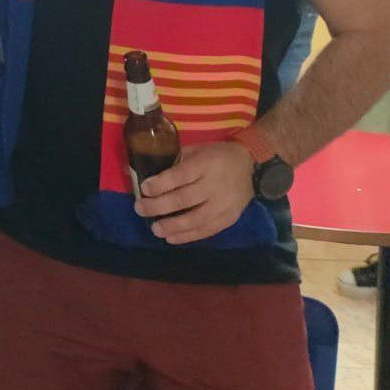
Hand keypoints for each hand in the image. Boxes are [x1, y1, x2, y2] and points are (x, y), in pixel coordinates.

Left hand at [133, 141, 255, 244]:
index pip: (181, 175)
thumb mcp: (197, 150)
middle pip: (184, 199)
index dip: (161, 184)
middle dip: (159, 206)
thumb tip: (144, 171)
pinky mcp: (229, 218)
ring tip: (155, 229)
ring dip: (172, 226)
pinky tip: (171, 238)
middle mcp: (215, 185)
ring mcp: (224, 204)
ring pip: (195, 219)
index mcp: (206, 164)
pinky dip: (188, 236)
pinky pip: (207, 230)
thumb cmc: (216, 156)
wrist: (249, 165)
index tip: (144, 189)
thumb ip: (175, 161)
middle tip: (140, 209)